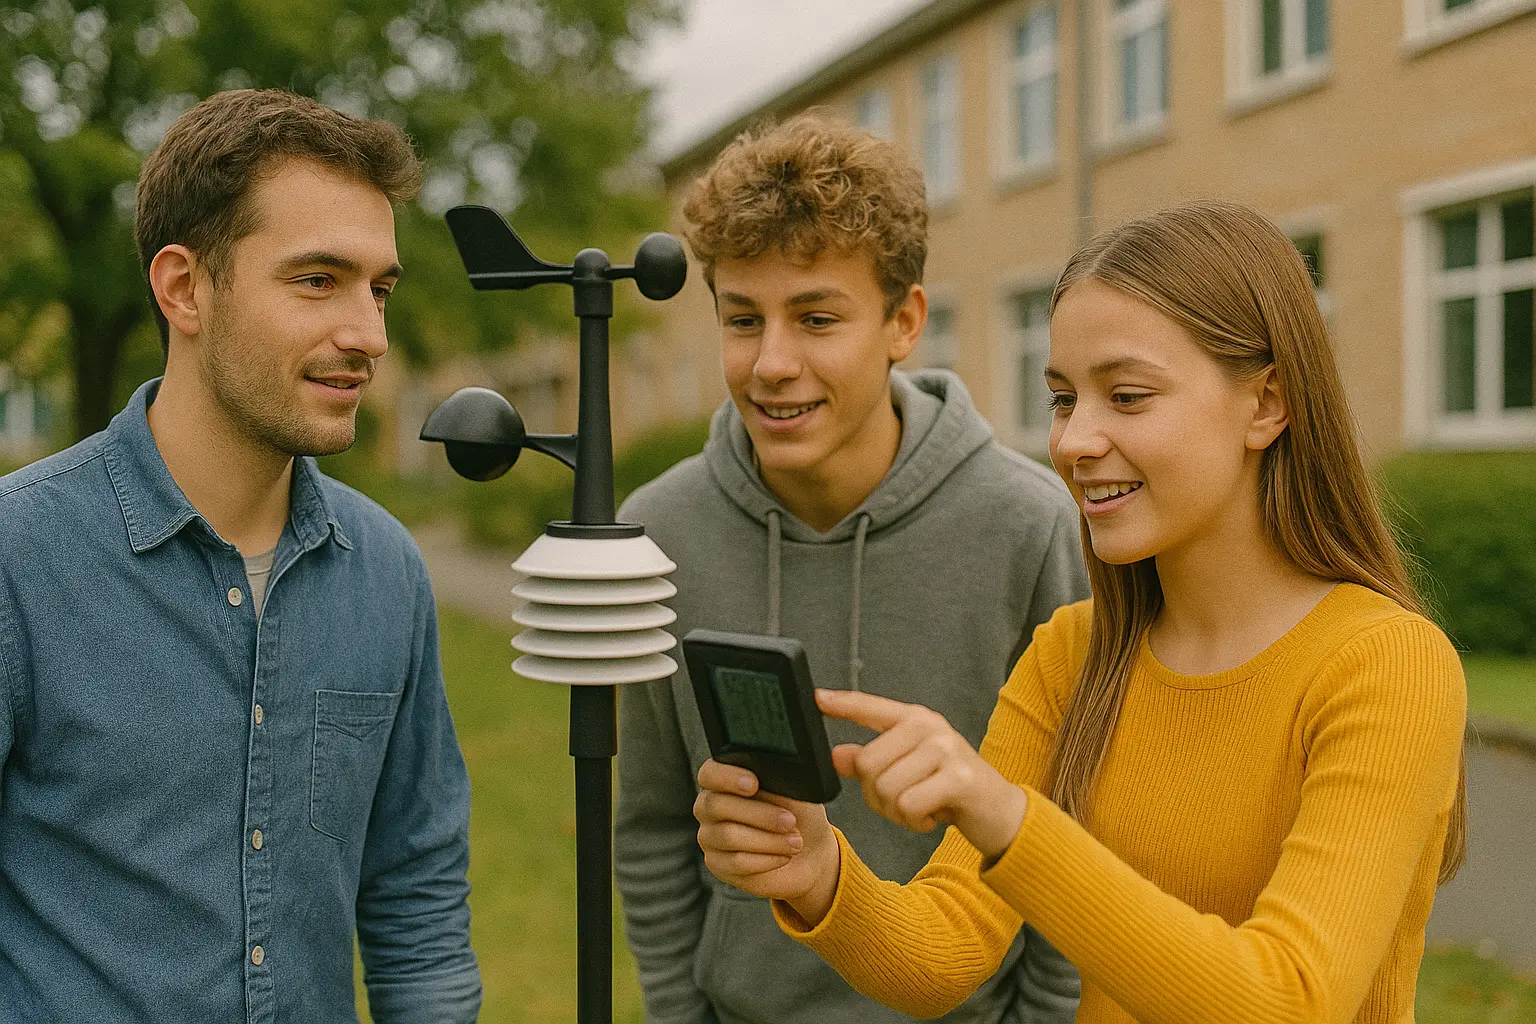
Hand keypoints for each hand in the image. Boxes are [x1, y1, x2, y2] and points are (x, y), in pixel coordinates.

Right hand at [694, 759, 841, 925]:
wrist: (809, 852)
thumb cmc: (798, 815)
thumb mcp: (792, 791)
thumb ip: (773, 779)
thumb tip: (768, 774)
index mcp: (724, 780)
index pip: (709, 773)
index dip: (727, 777)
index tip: (754, 784)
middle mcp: (710, 808)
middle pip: (718, 806)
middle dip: (760, 814)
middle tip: (790, 821)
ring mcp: (710, 838)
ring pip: (729, 836)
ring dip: (769, 840)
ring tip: (794, 842)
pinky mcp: (719, 865)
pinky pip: (737, 862)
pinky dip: (766, 859)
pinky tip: (784, 856)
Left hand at [817, 688, 1026, 859]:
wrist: (1000, 812)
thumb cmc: (949, 788)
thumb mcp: (908, 770)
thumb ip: (873, 761)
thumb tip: (836, 756)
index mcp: (914, 719)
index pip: (870, 707)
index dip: (842, 704)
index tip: (817, 698)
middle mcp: (929, 727)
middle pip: (867, 763)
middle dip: (877, 796)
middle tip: (904, 801)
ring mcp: (946, 749)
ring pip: (886, 789)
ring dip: (897, 813)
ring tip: (922, 807)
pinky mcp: (960, 777)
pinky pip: (908, 805)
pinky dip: (915, 822)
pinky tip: (933, 816)